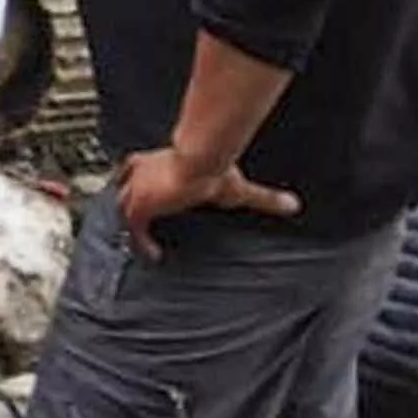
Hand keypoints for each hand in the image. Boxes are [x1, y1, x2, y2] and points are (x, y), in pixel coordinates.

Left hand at [116, 145, 298, 255]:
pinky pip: (132, 230)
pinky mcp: (138, 206)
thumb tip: (293, 205)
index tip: (152, 194)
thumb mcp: (238, 186)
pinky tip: (153, 255)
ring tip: (143, 240)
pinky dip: (140, 243)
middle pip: (125, 185)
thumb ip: (265, 198)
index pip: (139, 167)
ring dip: (133, 222)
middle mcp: (142, 172)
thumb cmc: (217, 170)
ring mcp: (136, 189)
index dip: (142, 179)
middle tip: (142, 217)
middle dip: (130, 198)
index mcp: (159, 161)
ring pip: (124, 206)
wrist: (202, 164)